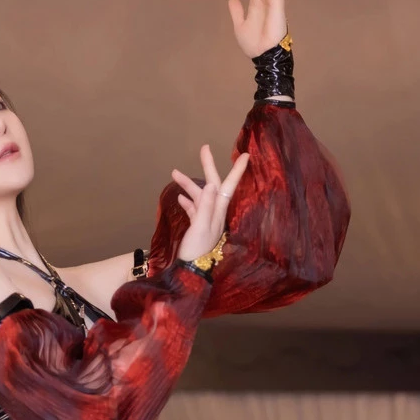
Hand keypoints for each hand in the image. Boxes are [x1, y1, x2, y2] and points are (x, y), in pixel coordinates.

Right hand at [172, 144, 249, 263]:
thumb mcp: (201, 227)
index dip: (236, 170)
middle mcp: (215, 213)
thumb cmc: (196, 250)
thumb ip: (205, 206)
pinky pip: (194, 209)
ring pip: (199, 196)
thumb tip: (210, 185)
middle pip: (213, 185)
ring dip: (188, 185)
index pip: (228, 186)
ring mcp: (206, 219)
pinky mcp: (198, 226)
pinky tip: (180, 197)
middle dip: (208, 167)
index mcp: (218, 211)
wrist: (191, 271)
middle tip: (204, 148)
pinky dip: (187, 201)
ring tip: (174, 174)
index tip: (245, 155)